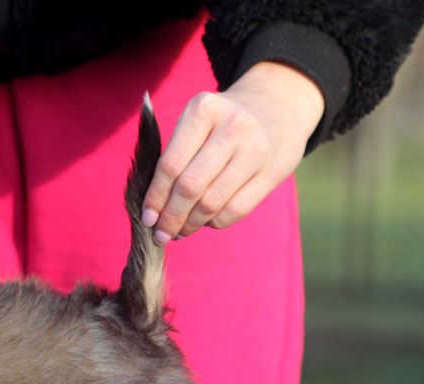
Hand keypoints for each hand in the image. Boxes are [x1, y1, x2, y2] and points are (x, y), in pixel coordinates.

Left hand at [142, 61, 324, 243]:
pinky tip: (205, 221)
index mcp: (203, 110)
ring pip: (212, 203)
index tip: (146, 218)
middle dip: (171, 217)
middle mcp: (232, 127)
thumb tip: (153, 209)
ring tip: (179, 231)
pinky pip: (235, 210)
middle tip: (161, 234)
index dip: (155, 198)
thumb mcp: (196, 121)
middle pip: (190, 187)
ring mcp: (255, 150)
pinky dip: (214, 222)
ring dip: (190, 224)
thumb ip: (174, 156)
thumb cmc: (220, 123)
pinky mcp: (272, 172)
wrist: (277, 109)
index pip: (170, 165)